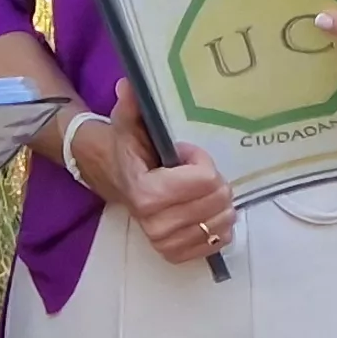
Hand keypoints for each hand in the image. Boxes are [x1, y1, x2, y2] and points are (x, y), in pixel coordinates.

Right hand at [72, 80, 235, 265]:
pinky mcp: (177, 254)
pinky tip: (202, 210)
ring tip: (194, 190)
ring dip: (216, 201)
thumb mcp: (128, 122)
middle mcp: (157, 224)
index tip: (182, 153)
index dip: (199, 159)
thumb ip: (132, 103)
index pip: (205, 178)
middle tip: (190, 171)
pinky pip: (219, 241)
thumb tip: (130, 83)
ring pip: (223, 220)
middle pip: (218, 199)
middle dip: (212, 179)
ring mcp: (167, 243)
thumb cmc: (127, 149)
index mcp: (147, 194)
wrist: (112, 178)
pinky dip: (218, 223)